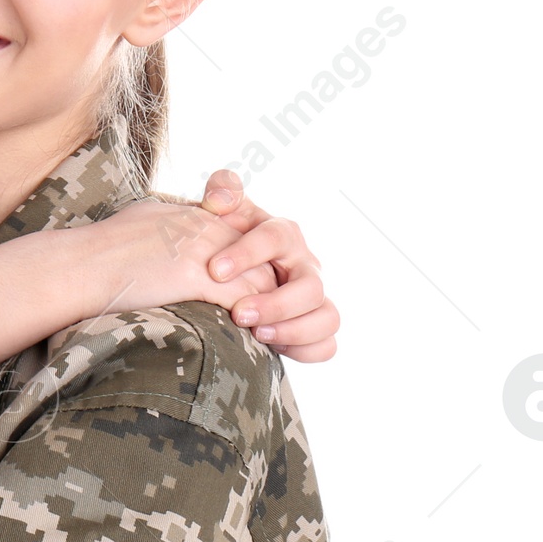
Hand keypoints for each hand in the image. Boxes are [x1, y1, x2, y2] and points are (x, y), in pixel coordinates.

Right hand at [90, 198, 276, 321]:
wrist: (82, 266)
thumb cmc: (100, 251)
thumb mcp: (143, 221)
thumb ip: (170, 227)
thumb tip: (171, 241)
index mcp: (195, 216)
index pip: (247, 237)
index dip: (254, 267)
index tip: (254, 291)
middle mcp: (208, 228)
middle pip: (263, 257)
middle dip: (271, 290)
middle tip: (274, 319)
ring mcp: (206, 252)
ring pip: (263, 279)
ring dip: (270, 309)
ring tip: (269, 334)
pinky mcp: (200, 279)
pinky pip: (247, 300)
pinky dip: (256, 321)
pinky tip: (252, 337)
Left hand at [196, 169, 338, 361]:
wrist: (223, 268)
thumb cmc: (220, 238)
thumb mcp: (219, 212)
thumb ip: (222, 192)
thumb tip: (223, 196)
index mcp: (282, 234)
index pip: (275, 237)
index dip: (248, 253)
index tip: (214, 270)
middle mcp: (305, 265)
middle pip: (311, 286)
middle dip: (275, 303)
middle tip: (239, 314)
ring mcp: (313, 298)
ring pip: (328, 317)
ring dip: (294, 330)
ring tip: (258, 335)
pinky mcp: (312, 326)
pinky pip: (327, 345)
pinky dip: (305, 350)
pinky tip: (270, 348)